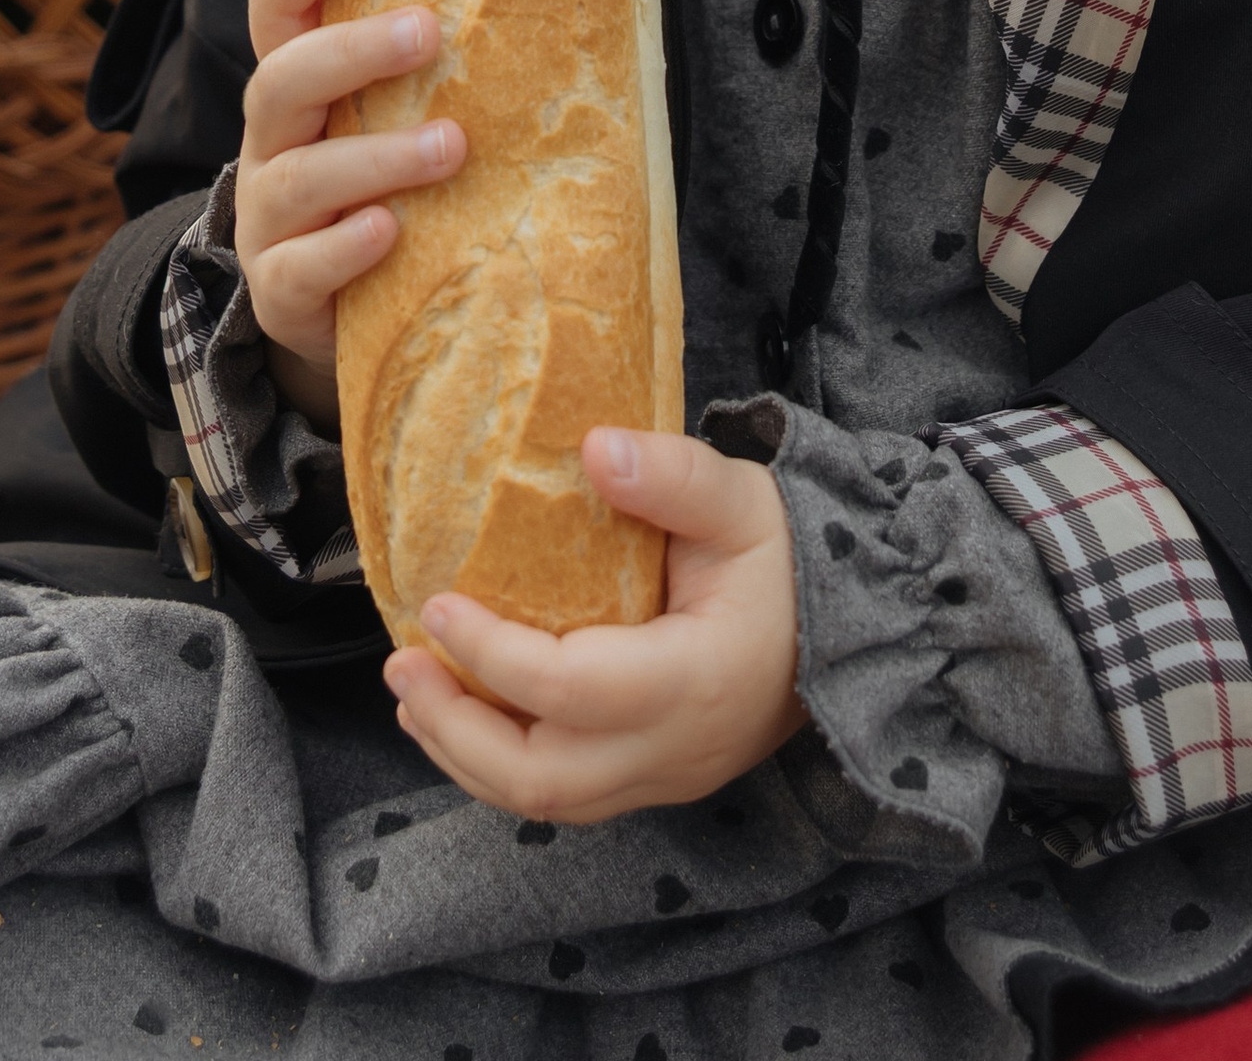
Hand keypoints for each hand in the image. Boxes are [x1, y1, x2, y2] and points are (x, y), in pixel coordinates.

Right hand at [237, 0, 464, 425]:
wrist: (346, 318)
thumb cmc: (392, 190)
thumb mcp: (397, 123)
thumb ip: (434, 73)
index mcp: (301, 92)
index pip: (277, 13)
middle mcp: (272, 146)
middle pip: (280, 81)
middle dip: (350, 53)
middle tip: (427, 31)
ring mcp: (269, 222)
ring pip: (296, 177)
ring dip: (375, 157)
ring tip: (450, 147)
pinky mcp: (281, 294)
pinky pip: (298, 269)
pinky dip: (343, 248)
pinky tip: (388, 230)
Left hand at [382, 426, 807, 822]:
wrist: (851, 622)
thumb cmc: (790, 557)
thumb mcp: (740, 499)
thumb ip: (672, 475)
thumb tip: (594, 449)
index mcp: (694, 680)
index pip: (566, 688)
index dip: (489, 653)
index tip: (436, 603)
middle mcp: (675, 748)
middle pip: (540, 778)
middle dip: (455, 728)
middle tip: (401, 665)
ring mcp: (667, 776)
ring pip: (545, 803)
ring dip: (466, 754)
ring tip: (414, 693)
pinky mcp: (657, 779)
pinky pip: (565, 796)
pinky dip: (502, 764)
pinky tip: (468, 717)